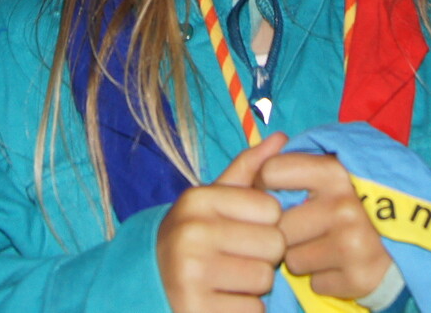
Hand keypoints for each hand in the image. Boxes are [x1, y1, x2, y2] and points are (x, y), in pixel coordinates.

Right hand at [157, 133, 288, 312]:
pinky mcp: (197, 311)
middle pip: (274, 245)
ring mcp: (191, 276)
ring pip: (265, 280)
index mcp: (197, 200)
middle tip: (236, 258)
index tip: (241, 229)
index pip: (272, 209)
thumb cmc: (193, 237)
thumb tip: (283, 136)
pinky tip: (222, 301)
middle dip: (263, 255)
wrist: (147, 284)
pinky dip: (244, 310)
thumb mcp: (212, 200)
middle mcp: (191, 233)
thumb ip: (248, 169)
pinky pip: (253, 311)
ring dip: (254, 285)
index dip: (264, 223)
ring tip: (229, 280)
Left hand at [260, 151, 394, 302]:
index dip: (264, 184)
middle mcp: (343, 206)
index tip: (275, 192)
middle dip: (286, 229)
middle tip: (306, 226)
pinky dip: (324, 277)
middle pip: (277, 225)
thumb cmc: (357, 196)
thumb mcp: (332, 166)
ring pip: (292, 259)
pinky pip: (315, 284)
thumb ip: (296, 156)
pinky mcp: (359, 278)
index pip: (271, 172)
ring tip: (325, 244)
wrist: (413, 235)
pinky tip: (340, 263)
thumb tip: (272, 140)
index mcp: (334, 171)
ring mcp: (352, 245)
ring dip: (302, 256)